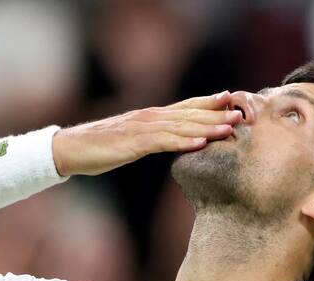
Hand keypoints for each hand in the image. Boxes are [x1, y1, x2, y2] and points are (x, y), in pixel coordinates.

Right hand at [52, 92, 241, 176]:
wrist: (71, 149)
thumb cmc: (100, 147)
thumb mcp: (132, 140)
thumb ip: (151, 138)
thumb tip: (170, 141)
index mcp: (151, 116)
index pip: (186, 106)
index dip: (208, 102)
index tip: (231, 98)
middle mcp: (150, 117)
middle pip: (190, 113)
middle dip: (217, 113)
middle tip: (241, 113)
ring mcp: (142, 129)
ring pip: (182, 126)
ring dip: (208, 126)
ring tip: (230, 128)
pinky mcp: (134, 143)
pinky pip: (164, 142)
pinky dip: (184, 142)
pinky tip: (200, 143)